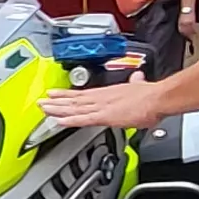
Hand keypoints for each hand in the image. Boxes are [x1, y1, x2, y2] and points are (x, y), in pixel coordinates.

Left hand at [43, 83, 170, 130]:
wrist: (157, 98)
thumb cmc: (151, 96)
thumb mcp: (140, 85)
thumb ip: (135, 83)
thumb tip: (138, 78)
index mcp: (107, 93)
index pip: (82, 94)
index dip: (67, 95)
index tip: (55, 94)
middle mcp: (101, 98)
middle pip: (73, 101)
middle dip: (56, 102)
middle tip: (41, 102)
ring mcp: (100, 106)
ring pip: (73, 108)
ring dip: (57, 109)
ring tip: (43, 109)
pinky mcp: (104, 116)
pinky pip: (82, 119)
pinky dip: (69, 120)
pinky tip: (58, 121)